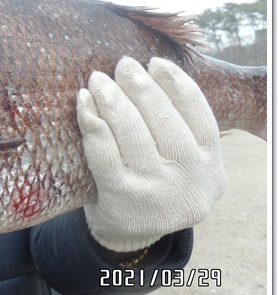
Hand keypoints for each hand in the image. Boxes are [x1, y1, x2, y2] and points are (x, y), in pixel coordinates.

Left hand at [76, 57, 226, 252]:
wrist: (128, 233)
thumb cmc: (152, 182)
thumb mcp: (179, 162)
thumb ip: (176, 127)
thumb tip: (150, 70)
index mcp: (210, 165)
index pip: (197, 113)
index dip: (176, 83)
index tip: (155, 62)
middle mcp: (190, 180)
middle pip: (163, 119)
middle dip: (140, 86)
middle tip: (122, 64)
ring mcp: (156, 191)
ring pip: (132, 132)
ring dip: (112, 98)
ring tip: (98, 79)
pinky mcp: (121, 198)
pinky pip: (103, 152)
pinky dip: (91, 122)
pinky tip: (83, 102)